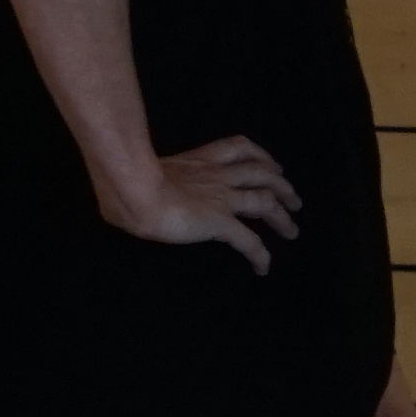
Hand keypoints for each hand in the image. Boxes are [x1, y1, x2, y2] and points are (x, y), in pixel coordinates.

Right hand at [112, 135, 301, 272]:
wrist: (132, 189)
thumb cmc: (126, 181)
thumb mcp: (139, 173)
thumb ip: (144, 181)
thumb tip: (122, 198)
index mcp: (197, 161)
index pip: (237, 149)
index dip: (260, 155)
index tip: (270, 165)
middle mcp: (216, 176)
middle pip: (261, 174)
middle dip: (281, 185)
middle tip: (293, 198)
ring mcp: (221, 198)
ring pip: (264, 203)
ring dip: (282, 216)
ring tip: (292, 230)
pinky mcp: (220, 223)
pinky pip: (249, 241)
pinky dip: (260, 255)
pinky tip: (263, 268)